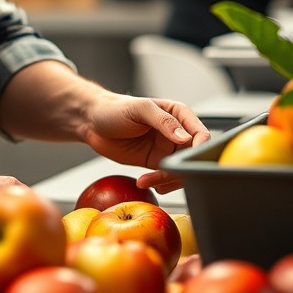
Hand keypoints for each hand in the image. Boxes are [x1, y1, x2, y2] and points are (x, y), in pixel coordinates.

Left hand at [81, 93, 210, 194]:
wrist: (92, 122)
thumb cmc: (115, 108)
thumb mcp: (139, 109)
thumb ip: (163, 121)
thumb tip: (184, 137)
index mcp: (178, 114)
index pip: (200, 133)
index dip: (200, 149)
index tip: (189, 160)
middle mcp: (176, 132)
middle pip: (193, 157)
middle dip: (182, 169)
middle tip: (165, 173)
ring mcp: (167, 149)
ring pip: (181, 170)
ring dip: (168, 179)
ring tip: (148, 180)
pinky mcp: (155, 162)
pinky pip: (166, 177)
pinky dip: (160, 184)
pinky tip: (145, 182)